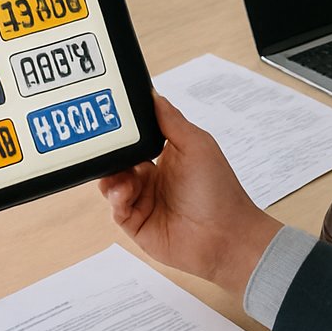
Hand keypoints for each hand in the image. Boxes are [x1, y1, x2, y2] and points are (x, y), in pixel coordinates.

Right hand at [98, 93, 281, 299]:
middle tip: (106, 152)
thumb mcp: (195, 145)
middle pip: (118, 163)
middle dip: (110, 157)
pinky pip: (116, 209)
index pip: (133, 141)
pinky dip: (116, 199)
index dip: (121, 134)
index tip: (108, 122)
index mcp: (165, 157)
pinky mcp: (136, 225)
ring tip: (123, 178)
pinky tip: (126, 193)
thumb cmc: (218, 191)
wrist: (225, 236)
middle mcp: (152, 179)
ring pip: (112, 185)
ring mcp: (143, 202)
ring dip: (112, 178)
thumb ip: (171, 120)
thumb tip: (153, 94)